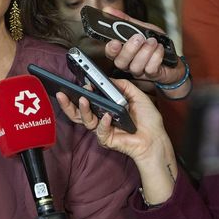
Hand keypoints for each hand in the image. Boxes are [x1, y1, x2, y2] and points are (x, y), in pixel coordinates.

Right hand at [56, 78, 177, 204]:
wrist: (156, 138)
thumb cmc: (148, 120)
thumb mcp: (137, 95)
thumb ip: (122, 86)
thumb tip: (107, 78)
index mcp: (106, 108)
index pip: (89, 100)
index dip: (81, 92)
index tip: (79, 83)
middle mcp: (101, 118)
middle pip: (79, 112)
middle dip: (68, 104)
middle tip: (62, 94)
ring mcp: (103, 129)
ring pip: (85, 121)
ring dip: (83, 110)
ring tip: (84, 99)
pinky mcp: (107, 140)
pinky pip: (101, 131)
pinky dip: (103, 123)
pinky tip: (107, 116)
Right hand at [102, 7, 190, 98]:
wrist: (172, 56)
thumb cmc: (154, 43)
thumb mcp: (140, 28)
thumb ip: (125, 21)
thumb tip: (108, 10)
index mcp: (122, 52)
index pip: (110, 53)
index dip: (111, 49)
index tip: (115, 42)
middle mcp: (128, 63)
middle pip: (120, 62)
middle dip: (130, 50)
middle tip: (139, 38)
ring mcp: (139, 71)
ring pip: (135, 66)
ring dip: (145, 51)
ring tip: (153, 41)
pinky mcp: (152, 74)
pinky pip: (150, 68)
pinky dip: (156, 56)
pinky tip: (160, 48)